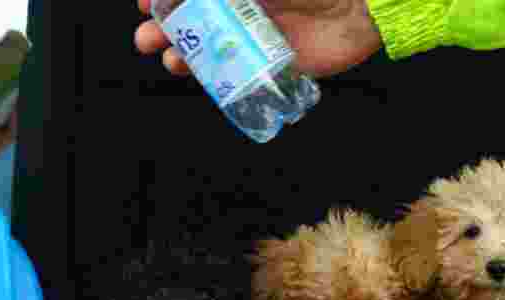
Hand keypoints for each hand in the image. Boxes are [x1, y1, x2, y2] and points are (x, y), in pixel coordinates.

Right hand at [134, 0, 381, 77]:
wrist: (358, 8)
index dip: (166, 0)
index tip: (145, 3)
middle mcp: (247, 11)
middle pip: (195, 24)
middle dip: (166, 32)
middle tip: (147, 39)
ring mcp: (261, 40)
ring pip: (214, 54)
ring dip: (187, 59)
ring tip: (174, 62)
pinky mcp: (280, 67)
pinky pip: (246, 80)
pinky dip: (223, 85)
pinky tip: (207, 83)